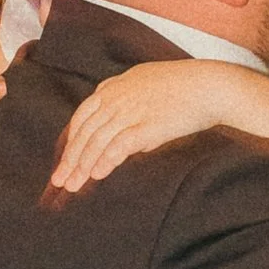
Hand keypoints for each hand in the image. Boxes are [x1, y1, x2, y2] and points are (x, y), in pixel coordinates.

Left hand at [53, 57, 268, 194]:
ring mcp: (131, 111)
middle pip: (85, 132)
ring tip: (73, 185)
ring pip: (97, 142)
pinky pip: (119, 146)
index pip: (82, 117)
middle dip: (70, 159)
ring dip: (82, 166)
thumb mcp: (144, 83)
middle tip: (60, 181)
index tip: (65, 161)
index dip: (71, 141)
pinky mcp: (148, 125)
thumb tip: (115, 126)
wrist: (209, 86)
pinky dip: (105, 161)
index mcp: (114, 88)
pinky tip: (97, 175)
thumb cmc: (182, 87)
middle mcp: (117, 98)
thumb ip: (124, 99)